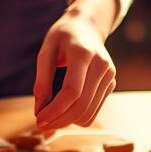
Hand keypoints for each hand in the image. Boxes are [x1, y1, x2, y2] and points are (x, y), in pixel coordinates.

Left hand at [33, 0, 117, 130]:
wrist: (87, 27)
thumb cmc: (63, 37)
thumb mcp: (46, 50)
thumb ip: (42, 79)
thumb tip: (40, 108)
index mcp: (84, 53)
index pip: (72, 91)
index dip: (55, 110)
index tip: (39, 119)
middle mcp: (102, 65)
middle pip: (81, 105)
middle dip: (59, 120)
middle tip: (41, 125)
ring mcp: (109, 75)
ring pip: (88, 113)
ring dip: (67, 121)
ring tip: (51, 118)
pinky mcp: (111, 84)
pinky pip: (93, 111)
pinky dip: (77, 117)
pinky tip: (64, 111)